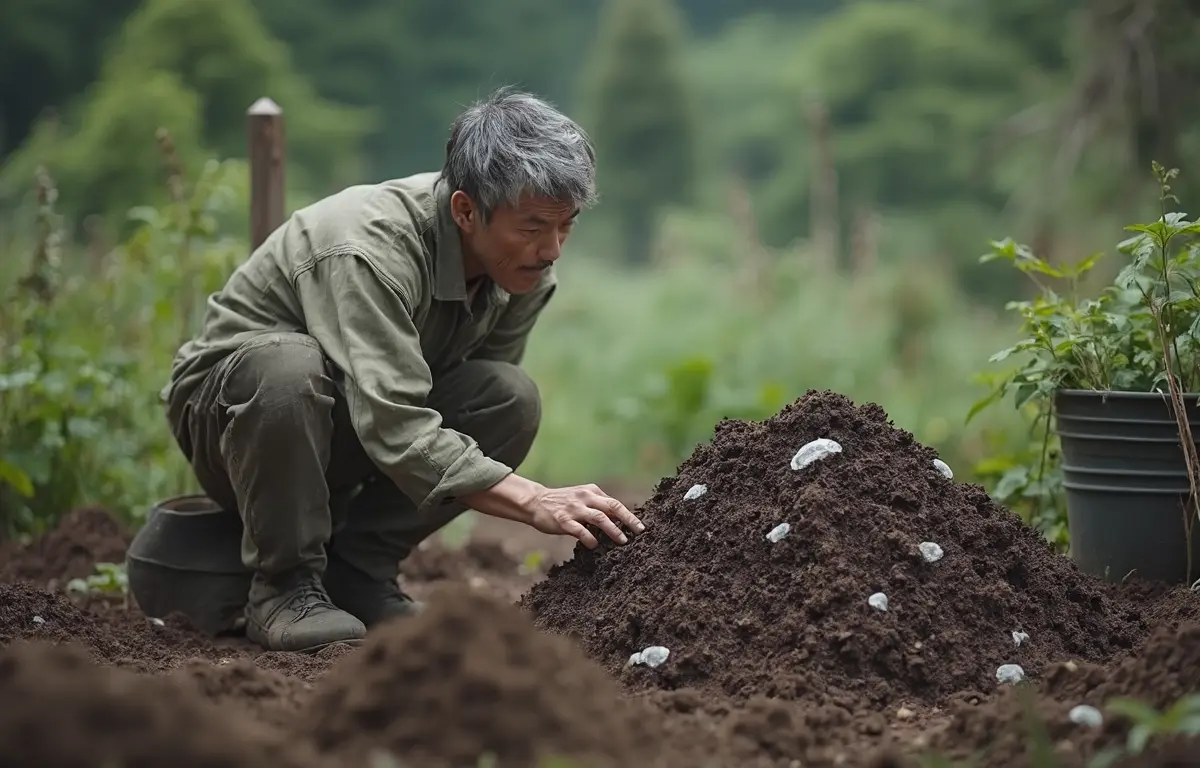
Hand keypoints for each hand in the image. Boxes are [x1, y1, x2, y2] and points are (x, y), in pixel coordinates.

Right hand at [462, 474, 645, 548]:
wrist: (535, 502)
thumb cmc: (561, 502)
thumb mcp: (581, 497)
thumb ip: (597, 505)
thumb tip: (618, 518)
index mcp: (591, 491)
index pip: (615, 503)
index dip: (629, 515)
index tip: (640, 526)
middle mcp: (585, 497)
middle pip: (612, 507)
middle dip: (628, 520)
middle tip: (639, 532)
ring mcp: (574, 509)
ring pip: (600, 518)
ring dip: (613, 530)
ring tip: (622, 541)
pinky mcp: (563, 520)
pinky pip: (580, 530)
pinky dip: (590, 538)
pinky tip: (595, 545)